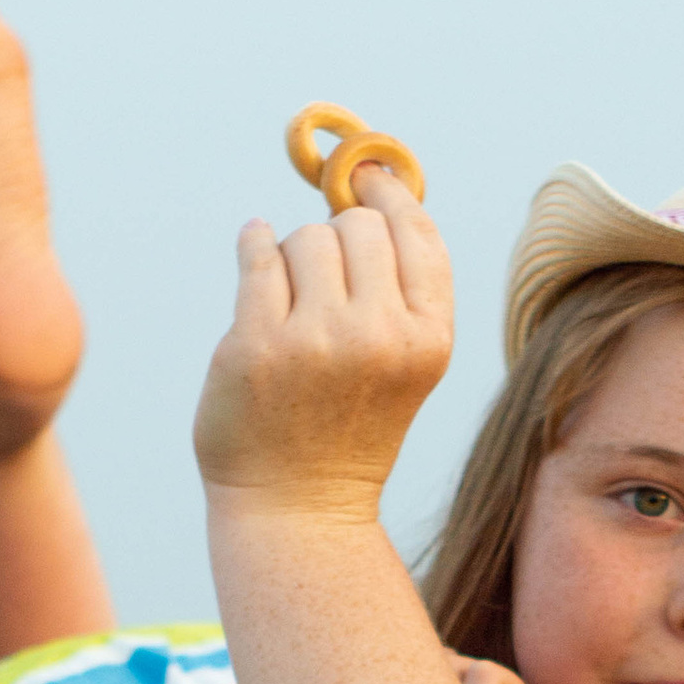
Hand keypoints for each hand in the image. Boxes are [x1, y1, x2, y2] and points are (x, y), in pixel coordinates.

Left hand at [194, 168, 452, 525]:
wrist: (299, 508)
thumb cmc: (350, 427)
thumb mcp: (404, 363)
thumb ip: (400, 287)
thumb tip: (369, 180)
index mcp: (429, 340)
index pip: (416, 232)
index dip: (389, 194)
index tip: (365, 174)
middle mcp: (379, 336)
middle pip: (358, 227)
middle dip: (338, 240)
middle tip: (324, 282)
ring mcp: (316, 340)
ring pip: (307, 238)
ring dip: (296, 258)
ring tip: (294, 306)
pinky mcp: (257, 343)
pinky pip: (257, 253)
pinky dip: (255, 243)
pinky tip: (255, 247)